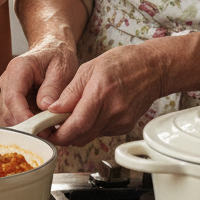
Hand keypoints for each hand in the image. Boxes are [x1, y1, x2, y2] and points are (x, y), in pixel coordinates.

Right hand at [0, 39, 78, 127]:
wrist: (52, 49)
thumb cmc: (57, 55)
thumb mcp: (61, 67)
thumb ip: (53, 86)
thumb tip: (45, 108)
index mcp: (18, 69)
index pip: (12, 97)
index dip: (22, 115)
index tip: (37, 128)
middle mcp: (7, 82)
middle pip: (7, 112)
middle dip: (26, 126)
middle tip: (49, 133)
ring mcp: (6, 94)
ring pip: (8, 120)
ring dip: (26, 129)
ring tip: (48, 130)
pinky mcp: (10, 104)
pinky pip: (13, 121)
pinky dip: (26, 128)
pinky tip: (43, 128)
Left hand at [44, 44, 163, 147]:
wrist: (153, 68)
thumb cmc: (123, 62)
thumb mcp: (89, 68)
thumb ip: (70, 91)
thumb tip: (53, 109)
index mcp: (101, 92)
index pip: (77, 124)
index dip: (59, 133)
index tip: (46, 132)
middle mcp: (113, 110)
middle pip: (82, 136)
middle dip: (63, 135)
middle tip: (52, 128)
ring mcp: (121, 121)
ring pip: (90, 136)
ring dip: (77, 131)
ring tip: (72, 116)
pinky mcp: (125, 127)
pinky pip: (101, 133)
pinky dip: (91, 127)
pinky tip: (93, 112)